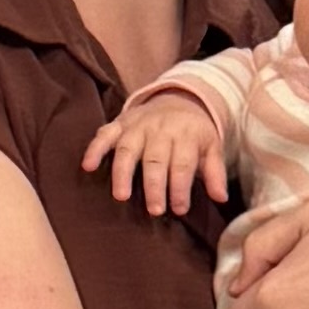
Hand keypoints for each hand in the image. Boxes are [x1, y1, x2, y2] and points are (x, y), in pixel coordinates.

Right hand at [83, 81, 228, 215]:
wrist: (178, 98)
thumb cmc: (194, 133)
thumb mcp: (211, 147)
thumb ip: (215, 172)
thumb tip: (221, 198)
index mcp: (185, 135)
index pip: (183, 164)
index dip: (180, 187)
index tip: (179, 209)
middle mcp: (160, 129)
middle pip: (156, 159)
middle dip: (155, 185)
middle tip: (155, 210)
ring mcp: (137, 126)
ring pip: (128, 148)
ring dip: (123, 172)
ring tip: (121, 196)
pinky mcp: (119, 123)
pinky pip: (104, 134)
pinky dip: (95, 148)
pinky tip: (87, 166)